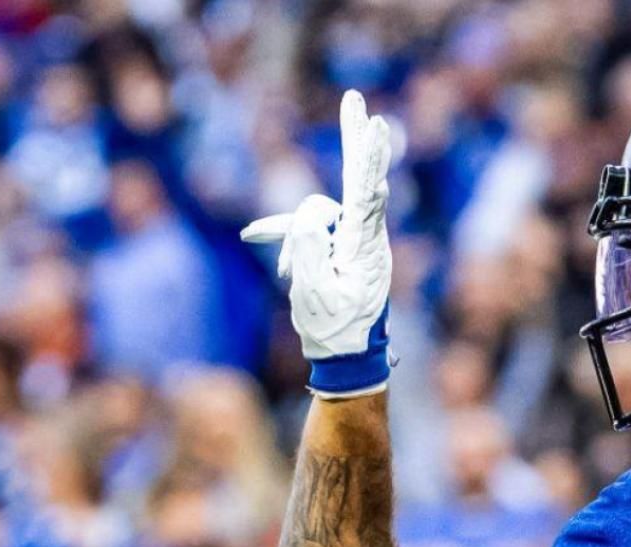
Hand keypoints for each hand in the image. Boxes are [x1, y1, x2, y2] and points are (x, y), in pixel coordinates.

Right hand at [243, 90, 395, 396]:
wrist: (348, 358)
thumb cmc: (334, 331)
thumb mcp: (313, 294)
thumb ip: (307, 252)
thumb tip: (307, 220)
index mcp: (362, 247)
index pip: (364, 193)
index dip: (365, 158)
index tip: (375, 126)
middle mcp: (364, 237)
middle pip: (358, 179)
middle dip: (355, 141)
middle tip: (358, 103)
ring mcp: (354, 241)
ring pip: (315, 216)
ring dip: (292, 241)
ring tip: (286, 277)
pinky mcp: (341, 248)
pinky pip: (311, 230)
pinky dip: (288, 238)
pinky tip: (255, 237)